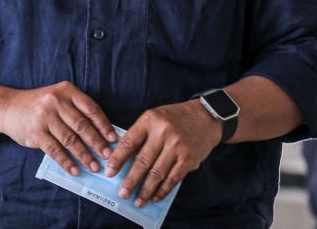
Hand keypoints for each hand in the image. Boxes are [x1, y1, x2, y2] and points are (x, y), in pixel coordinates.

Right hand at [0, 81, 116, 175]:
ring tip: (94, 166)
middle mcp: (55, 101)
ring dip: (84, 155)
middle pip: (82, 125)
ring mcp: (44, 117)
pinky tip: (75, 169)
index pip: (90, 108)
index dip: (104, 125)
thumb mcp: (57, 97)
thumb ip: (76, 110)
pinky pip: (55, 150)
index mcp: (66, 90)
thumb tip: (101, 133)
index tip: (113, 139)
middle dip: (97, 143)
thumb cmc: (39, 105)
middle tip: (108, 156)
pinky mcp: (35, 133)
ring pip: (70, 140)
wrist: (8, 107)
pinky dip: (66, 162)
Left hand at [104, 99, 221, 206]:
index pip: (129, 142)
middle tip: (122, 193)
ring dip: (146, 190)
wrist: (207, 117)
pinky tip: (155, 197)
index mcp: (150, 120)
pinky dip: (162, 190)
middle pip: (142, 161)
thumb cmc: (176, 118)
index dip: (117, 159)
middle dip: (130, 180)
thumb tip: (123, 159)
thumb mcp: (155, 116)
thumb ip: (141, 134)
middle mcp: (163, 133)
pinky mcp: (189, 159)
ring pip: (157, 173)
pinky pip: (172, 179)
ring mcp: (177, 146)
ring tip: (137, 201)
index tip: (109, 172)